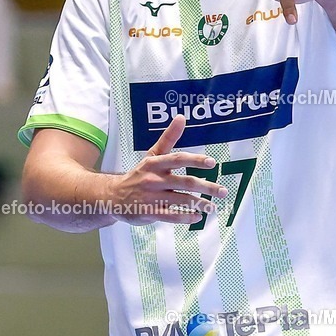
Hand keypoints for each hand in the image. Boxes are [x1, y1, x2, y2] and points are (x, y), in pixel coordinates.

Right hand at [107, 115, 226, 224]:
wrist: (113, 196)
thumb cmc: (139, 174)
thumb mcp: (151, 156)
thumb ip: (168, 138)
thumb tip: (181, 117)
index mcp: (155, 163)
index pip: (178, 159)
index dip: (195, 160)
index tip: (211, 163)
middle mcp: (154, 179)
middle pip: (185, 182)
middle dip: (207, 187)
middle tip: (223, 191)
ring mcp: (152, 197)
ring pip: (182, 200)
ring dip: (201, 204)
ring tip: (213, 207)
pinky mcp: (150, 213)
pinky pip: (172, 216)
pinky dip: (186, 217)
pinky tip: (197, 217)